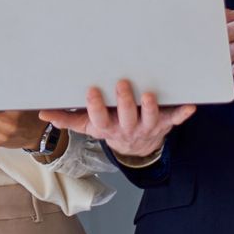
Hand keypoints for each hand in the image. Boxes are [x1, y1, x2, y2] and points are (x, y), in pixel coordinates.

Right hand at [40, 80, 194, 160]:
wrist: (136, 149)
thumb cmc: (110, 128)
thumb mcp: (88, 126)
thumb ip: (67, 118)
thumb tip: (43, 113)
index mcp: (108, 128)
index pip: (100, 119)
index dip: (96, 106)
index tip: (93, 90)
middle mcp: (127, 128)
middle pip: (127, 117)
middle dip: (125, 102)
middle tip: (123, 84)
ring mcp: (147, 127)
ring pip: (150, 119)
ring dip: (151, 108)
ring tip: (149, 94)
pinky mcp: (164, 124)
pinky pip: (175, 120)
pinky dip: (182, 114)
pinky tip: (190, 105)